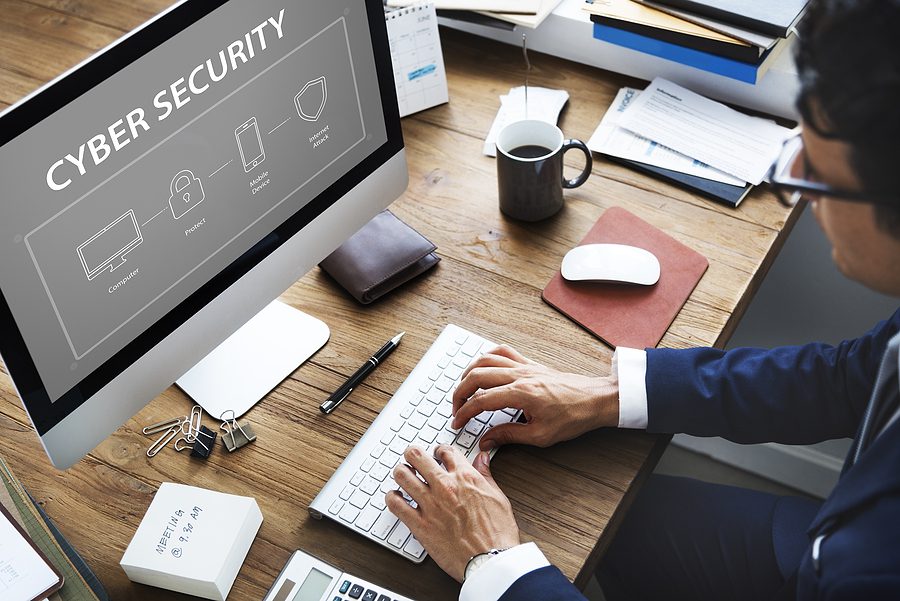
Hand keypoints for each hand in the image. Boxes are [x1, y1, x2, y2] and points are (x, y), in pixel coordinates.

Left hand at [386, 445, 519, 581]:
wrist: (491, 560)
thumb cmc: (497, 533)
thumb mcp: (498, 497)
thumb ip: (485, 475)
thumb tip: (481, 459)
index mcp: (465, 477)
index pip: (445, 451)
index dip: (439, 450)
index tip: (437, 454)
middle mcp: (445, 486)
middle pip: (416, 456)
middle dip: (413, 454)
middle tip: (413, 459)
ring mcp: (430, 505)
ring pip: (402, 475)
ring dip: (401, 473)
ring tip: (404, 476)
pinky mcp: (420, 525)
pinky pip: (395, 504)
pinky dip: (392, 498)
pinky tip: (396, 498)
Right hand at [452, 345, 618, 449]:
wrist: (596, 400)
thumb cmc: (574, 417)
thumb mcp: (540, 435)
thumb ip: (509, 436)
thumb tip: (487, 441)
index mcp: (521, 394)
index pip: (481, 401)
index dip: (464, 413)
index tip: (457, 423)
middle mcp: (520, 375)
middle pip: (477, 376)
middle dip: (460, 393)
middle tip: (456, 409)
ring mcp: (525, 366)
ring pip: (486, 360)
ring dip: (469, 373)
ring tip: (463, 389)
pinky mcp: (531, 364)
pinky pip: (503, 351)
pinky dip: (488, 356)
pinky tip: (483, 366)